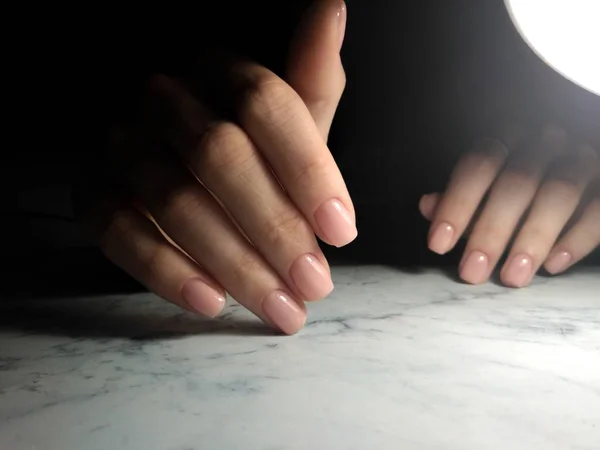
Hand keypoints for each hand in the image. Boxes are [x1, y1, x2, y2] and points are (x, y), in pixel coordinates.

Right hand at [75, 0, 350, 333]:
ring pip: (172, 199)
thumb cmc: (258, 153)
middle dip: (273, 228)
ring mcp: (127, 149)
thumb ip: (312, 79)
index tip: (342, 230)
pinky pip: (116, 230)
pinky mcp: (97, 195)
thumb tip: (333, 9)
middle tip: (314, 283)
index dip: (308, 170)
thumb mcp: (295, 123)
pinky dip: (163, 269)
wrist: (193, 177)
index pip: (265, 104)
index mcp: (220, 76)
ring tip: (279, 306)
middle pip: (219, 155)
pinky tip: (212, 301)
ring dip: (232, 262)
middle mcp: (167, 104)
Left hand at [420, 124, 599, 286]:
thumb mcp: (490, 186)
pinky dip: (578, 237)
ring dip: (533, 238)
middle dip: (491, 230)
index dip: (457, 203)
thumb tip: (428, 206)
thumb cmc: (526, 184)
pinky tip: (554, 265)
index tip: (439, 243)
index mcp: (510, 138)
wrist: (585, 176)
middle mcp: (547, 142)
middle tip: (473, 271)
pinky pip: (599, 207)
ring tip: (513, 277)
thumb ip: (462, 197)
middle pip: (517, 181)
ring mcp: (584, 158)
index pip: (479, 164)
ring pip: (560, 191)